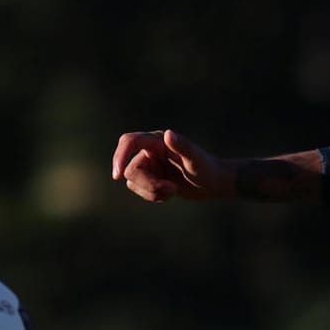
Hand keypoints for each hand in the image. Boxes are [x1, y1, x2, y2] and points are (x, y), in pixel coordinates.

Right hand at [111, 129, 232, 201]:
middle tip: (172, 190)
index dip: (120, 156)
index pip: (129, 142)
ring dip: (153, 192)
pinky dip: (154, 196)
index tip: (117, 175)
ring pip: (133, 182)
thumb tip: (168, 134)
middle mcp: (149, 151)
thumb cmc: (206, 168)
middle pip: (130, 170)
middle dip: (149, 184)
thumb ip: (183, 146)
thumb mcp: (196, 159)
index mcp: (157, 141)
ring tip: (173, 191)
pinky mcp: (149, 178)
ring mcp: (148, 165)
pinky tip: (170, 193)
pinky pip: (139, 190)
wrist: (213, 182)